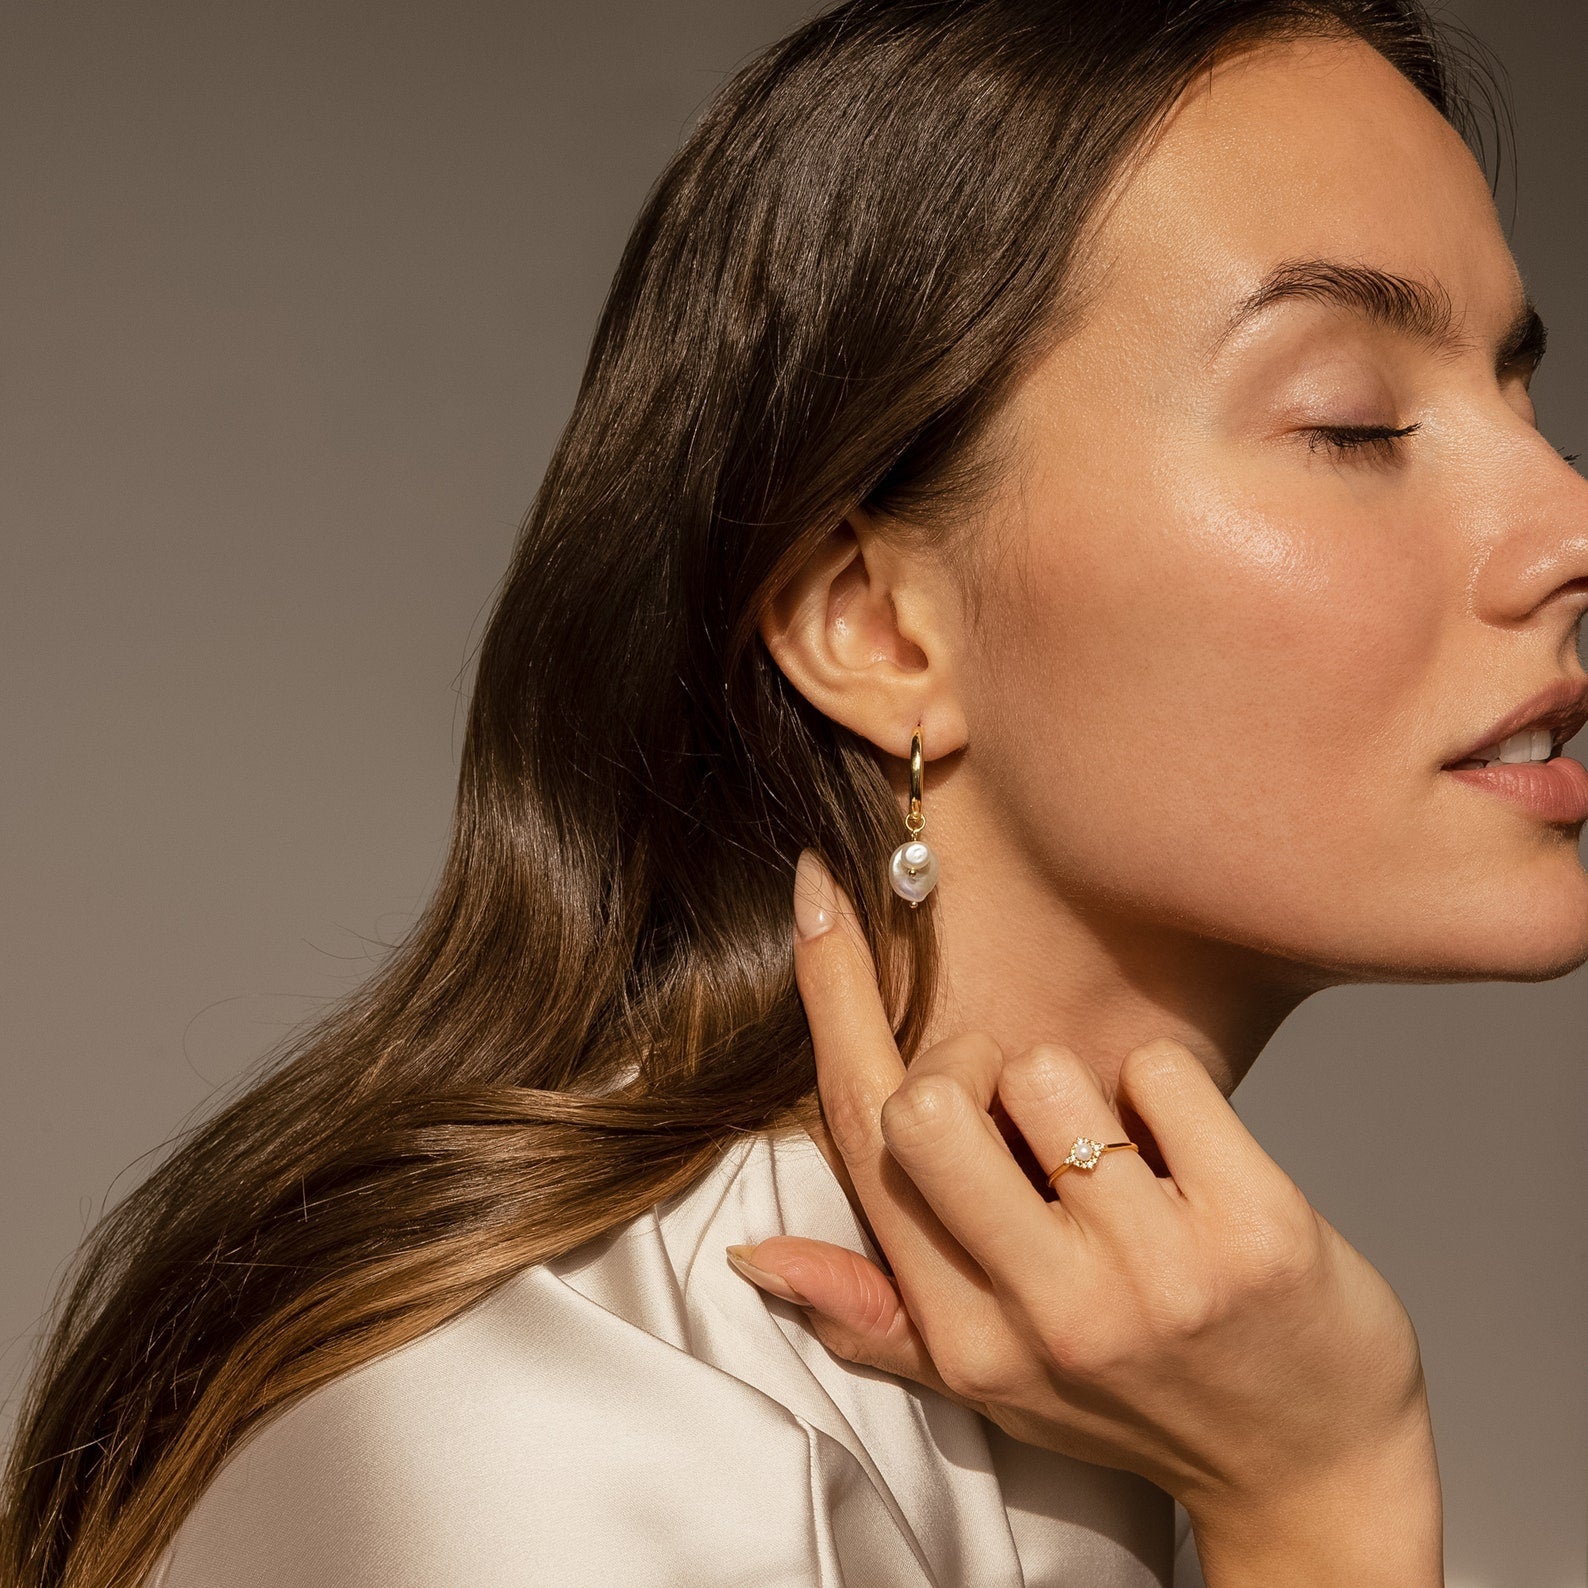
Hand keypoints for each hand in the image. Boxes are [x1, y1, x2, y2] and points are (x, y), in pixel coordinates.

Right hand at [727, 850, 1440, 1581]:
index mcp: (967, 1334)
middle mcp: (1048, 1311)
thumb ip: (873, 1313)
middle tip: (1026, 1110)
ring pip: (1048, 1071)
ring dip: (1080, 1086)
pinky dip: (1171, 1090)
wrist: (1314, 1472)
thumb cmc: (1136, 1402)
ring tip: (1123, 1154)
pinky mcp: (1253, 1231)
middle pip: (931, 1098)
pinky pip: (1161, 1072)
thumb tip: (752, 1257)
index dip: (832, 1000)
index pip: (865, 1142)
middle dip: (969, 1065)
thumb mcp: (992, 1381)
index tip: (817, 896)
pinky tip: (1190, 1155)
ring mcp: (1154, 1274)